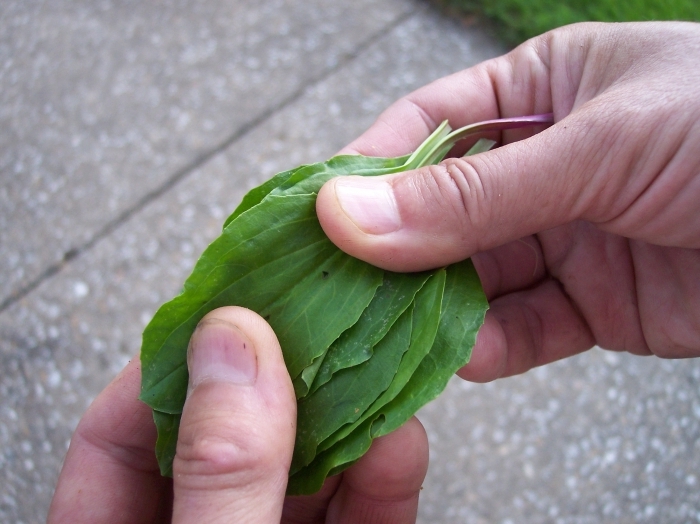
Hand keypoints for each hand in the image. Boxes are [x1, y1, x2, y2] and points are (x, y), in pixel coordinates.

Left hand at [48, 307, 427, 522]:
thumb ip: (220, 472)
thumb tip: (232, 348)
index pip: (120, 433)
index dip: (171, 361)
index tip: (222, 309)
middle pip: (228, 434)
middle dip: (279, 372)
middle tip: (312, 307)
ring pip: (304, 467)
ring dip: (344, 412)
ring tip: (371, 351)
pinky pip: (361, 512)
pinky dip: (384, 473)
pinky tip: (398, 434)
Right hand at [316, 21, 699, 381]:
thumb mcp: (599, 146)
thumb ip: (475, 194)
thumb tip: (349, 214)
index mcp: (541, 92)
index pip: (427, 128)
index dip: (368, 170)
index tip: (316, 215)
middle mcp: (545, 164)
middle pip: (442, 211)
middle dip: (394, 252)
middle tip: (337, 290)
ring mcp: (567, 235)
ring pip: (475, 278)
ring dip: (436, 308)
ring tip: (388, 334)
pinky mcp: (595, 303)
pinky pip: (526, 327)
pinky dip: (493, 346)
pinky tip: (466, 358)